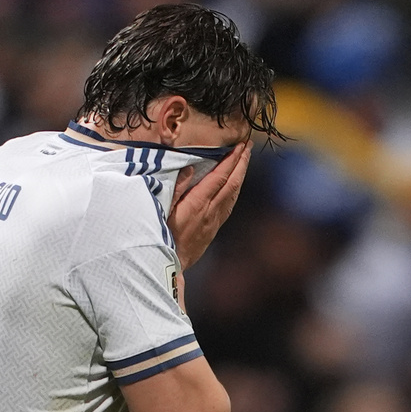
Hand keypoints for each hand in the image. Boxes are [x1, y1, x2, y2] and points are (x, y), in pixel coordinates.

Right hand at [168, 141, 251, 270]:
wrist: (170, 265)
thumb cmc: (162, 236)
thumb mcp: (162, 211)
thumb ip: (176, 189)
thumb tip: (189, 168)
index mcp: (197, 203)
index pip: (219, 177)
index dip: (231, 160)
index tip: (239, 146)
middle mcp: (210, 211)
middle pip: (232, 183)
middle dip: (241, 163)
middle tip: (248, 146)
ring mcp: (214, 220)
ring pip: (233, 194)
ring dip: (241, 175)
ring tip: (245, 160)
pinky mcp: (213, 228)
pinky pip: (229, 205)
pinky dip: (235, 190)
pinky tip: (235, 185)